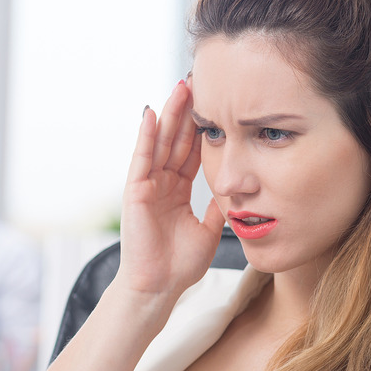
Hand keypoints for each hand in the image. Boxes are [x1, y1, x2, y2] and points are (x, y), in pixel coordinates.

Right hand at [117, 81, 225, 299]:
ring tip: (180, 87)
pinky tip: (153, 114)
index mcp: (178, 191)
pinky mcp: (134, 192)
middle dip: (188, 112)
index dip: (203, 128)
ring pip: (160, 142)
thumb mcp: (210, 229)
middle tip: (199, 82)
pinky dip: (146, 137)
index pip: (192, 151)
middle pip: (176, 140)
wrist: (159, 287)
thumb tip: (236, 191)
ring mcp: (147, 186)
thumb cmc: (179, 264)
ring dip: (170, 114)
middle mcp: (161, 183)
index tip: (217, 104)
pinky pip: (141, 159)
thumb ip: (218, 207)